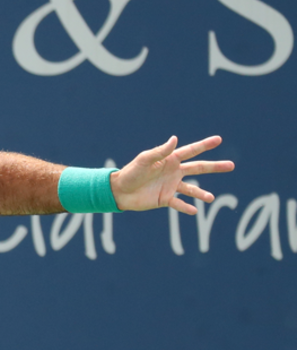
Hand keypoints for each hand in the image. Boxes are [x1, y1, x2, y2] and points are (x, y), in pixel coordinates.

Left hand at [111, 136, 234, 215]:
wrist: (119, 191)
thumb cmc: (130, 172)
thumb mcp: (144, 160)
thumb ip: (160, 151)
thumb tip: (175, 139)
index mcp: (169, 160)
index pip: (190, 151)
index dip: (204, 145)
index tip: (219, 139)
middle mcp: (173, 172)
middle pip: (198, 168)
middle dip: (214, 166)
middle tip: (231, 165)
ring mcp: (170, 186)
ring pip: (192, 189)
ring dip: (201, 193)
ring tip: (210, 198)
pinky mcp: (165, 199)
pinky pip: (179, 204)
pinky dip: (186, 207)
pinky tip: (194, 211)